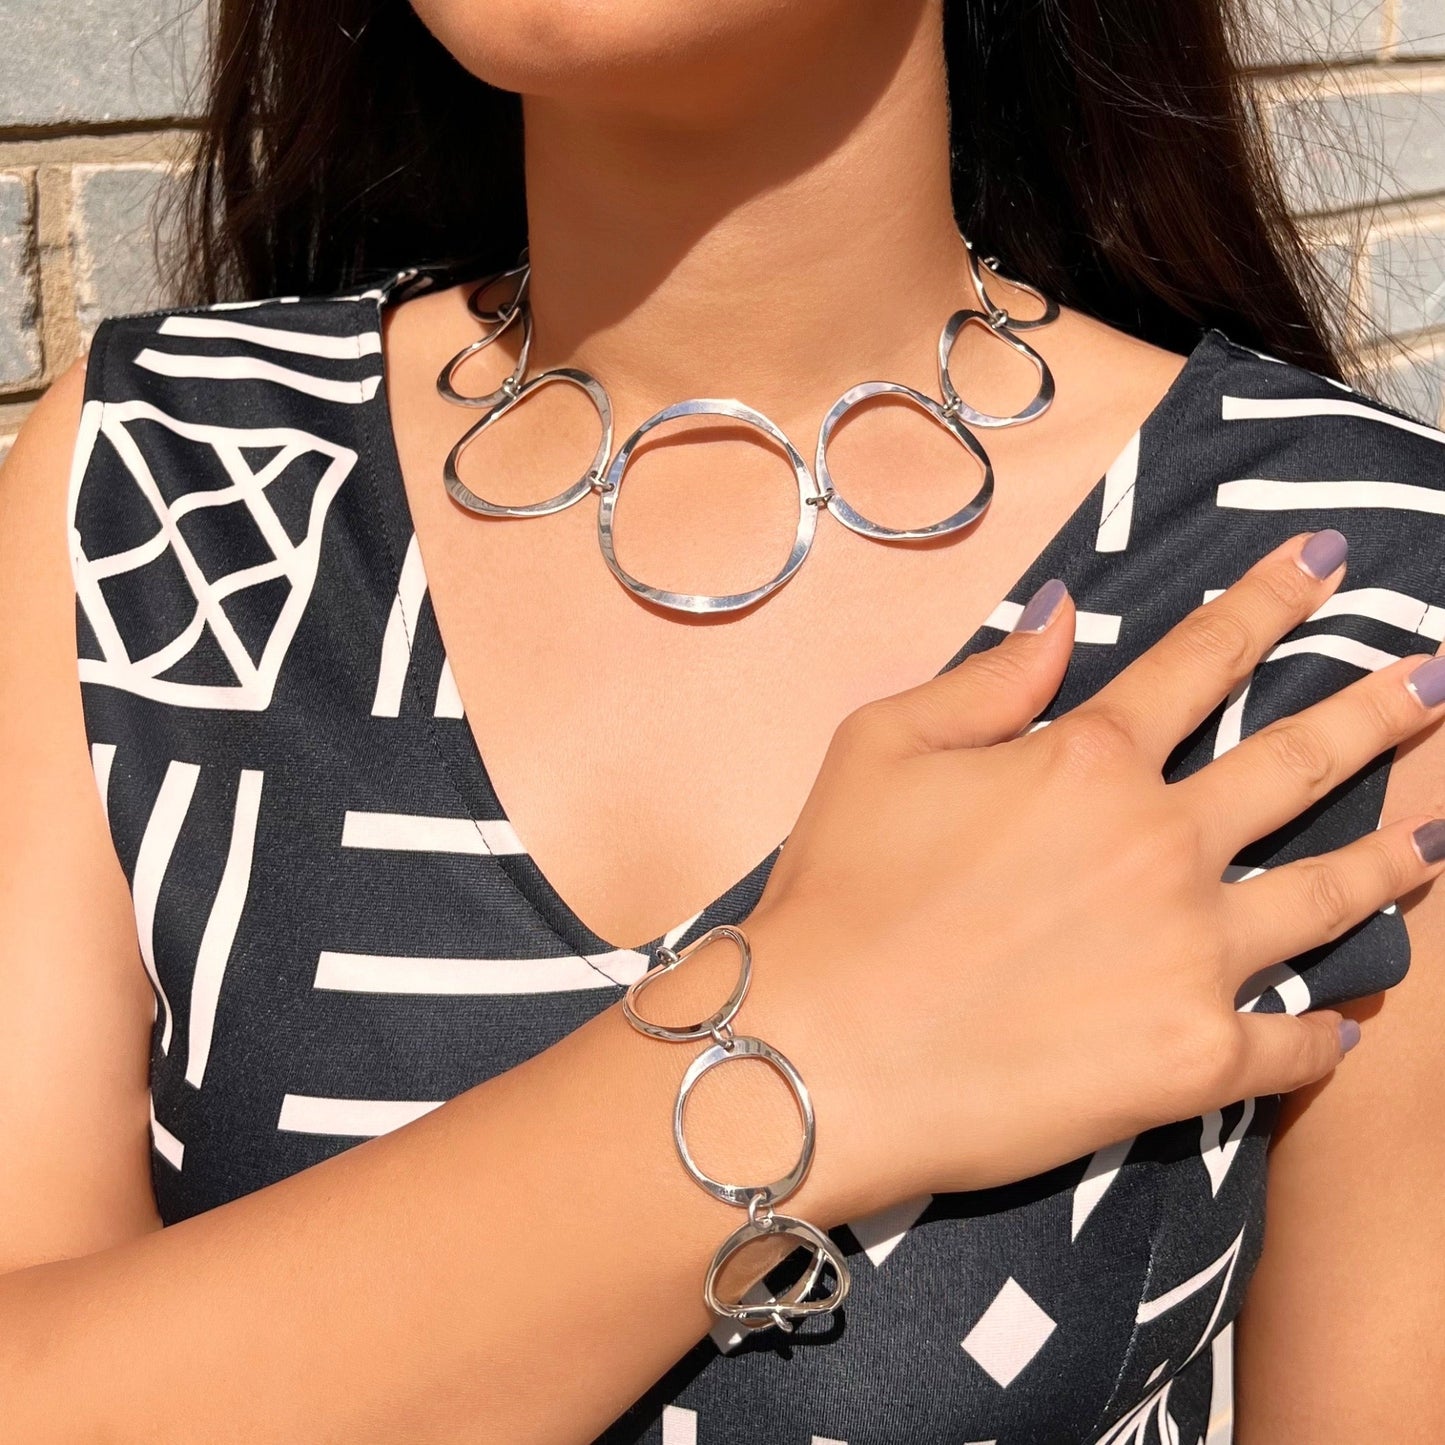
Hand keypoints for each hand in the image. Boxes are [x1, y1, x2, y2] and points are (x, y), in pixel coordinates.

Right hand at [737, 530, 1444, 1220]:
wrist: (819, 1054)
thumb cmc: (836, 895)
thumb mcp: (879, 747)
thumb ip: (983, 679)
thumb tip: (1059, 616)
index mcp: (1085, 762)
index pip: (1200, 658)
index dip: (1268, 599)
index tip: (1325, 560)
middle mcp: (1160, 844)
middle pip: (1299, 762)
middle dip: (1380, 712)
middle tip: (1436, 680)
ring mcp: (1191, 953)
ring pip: (1329, 896)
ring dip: (1394, 857)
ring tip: (1439, 834)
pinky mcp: (1194, 1059)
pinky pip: (1294, 1044)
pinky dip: (1325, 1034)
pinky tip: (1348, 1024)